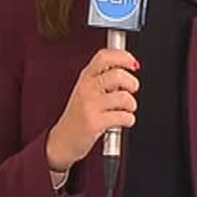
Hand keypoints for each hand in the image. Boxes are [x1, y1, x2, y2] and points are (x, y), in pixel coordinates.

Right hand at [46, 49, 139, 171]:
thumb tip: (130, 65)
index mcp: (85, 77)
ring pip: (124, 97)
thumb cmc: (79, 114)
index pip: (104, 56)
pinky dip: (129, 120)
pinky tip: (123, 120)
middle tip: (132, 90)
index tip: (133, 63)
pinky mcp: (94, 123)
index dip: (122, 56)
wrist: (63, 139)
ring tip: (126, 109)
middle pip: (118, 74)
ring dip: (131, 105)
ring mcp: (89, 105)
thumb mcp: (87, 90)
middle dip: (132, 83)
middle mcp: (86, 88)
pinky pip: (123, 117)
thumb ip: (105, 76)